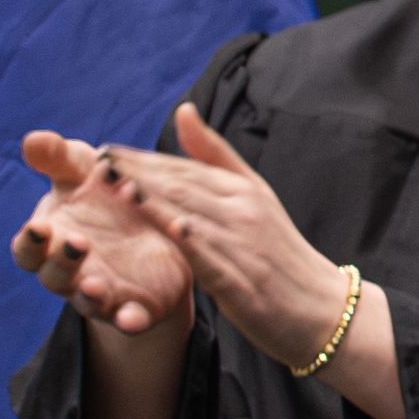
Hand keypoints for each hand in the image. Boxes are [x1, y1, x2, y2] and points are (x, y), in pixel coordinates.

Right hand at [13, 136, 195, 345]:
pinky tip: (132, 320)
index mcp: (53, 238)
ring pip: (87, 301)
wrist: (155, 230)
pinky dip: (128, 321)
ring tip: (94, 285)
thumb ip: (60, 158)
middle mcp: (72, 270)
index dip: (30, 242)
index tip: (38, 227)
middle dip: (62, 262)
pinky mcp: (134, 306)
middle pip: (55, 275)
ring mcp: (101, 291)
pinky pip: (128, 320)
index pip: (28, 248)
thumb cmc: (106, 194)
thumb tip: (32, 139)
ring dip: (88, 294)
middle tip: (76, 242)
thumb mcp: (85, 170)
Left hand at [36, 110, 353, 375]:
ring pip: (195, 216)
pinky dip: (192, 239)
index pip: (186, 169)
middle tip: (98, 161)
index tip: (105, 150)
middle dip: (139, 173)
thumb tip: (183, 110)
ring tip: (119, 186)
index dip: (144, 159)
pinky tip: (170, 227)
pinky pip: (215, 256)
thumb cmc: (279, 254)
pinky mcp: (245, 279)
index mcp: (244, 190)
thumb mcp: (255, 195)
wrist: (320, 308)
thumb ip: (215, 156)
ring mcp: (245, 244)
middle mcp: (244, 211)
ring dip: (156, 200)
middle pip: (185, 187)